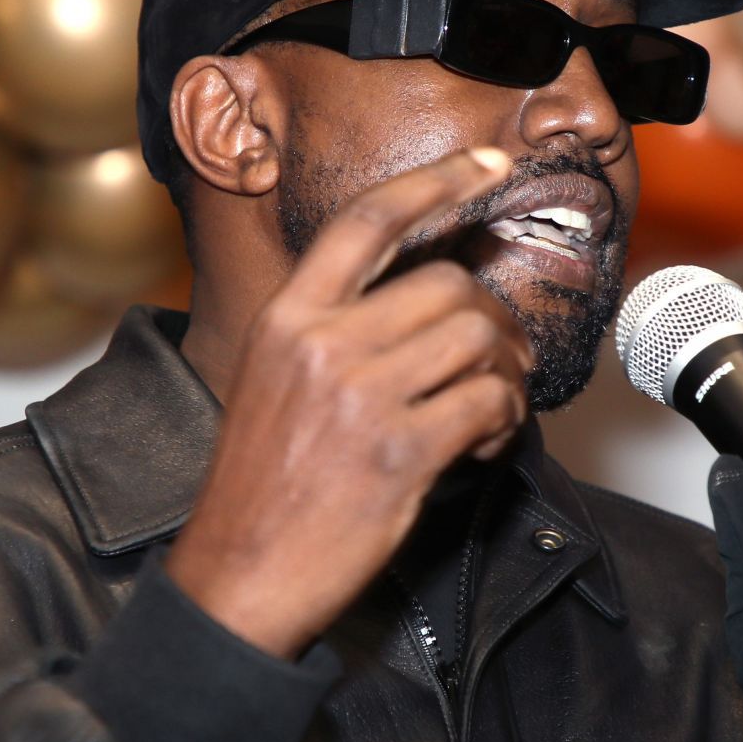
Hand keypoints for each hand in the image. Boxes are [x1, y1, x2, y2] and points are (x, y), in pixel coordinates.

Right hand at [168, 148, 531, 659]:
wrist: (239, 574)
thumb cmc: (263, 486)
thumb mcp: (275, 381)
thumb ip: (335, 330)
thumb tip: (427, 300)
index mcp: (286, 316)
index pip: (368, 220)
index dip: (438, 182)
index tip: (490, 167)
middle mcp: (321, 342)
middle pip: (447, 284)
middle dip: (491, 320)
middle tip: (497, 362)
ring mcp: (360, 396)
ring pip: (477, 337)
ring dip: (503, 372)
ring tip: (488, 409)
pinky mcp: (399, 452)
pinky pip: (487, 403)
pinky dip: (503, 422)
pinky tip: (482, 445)